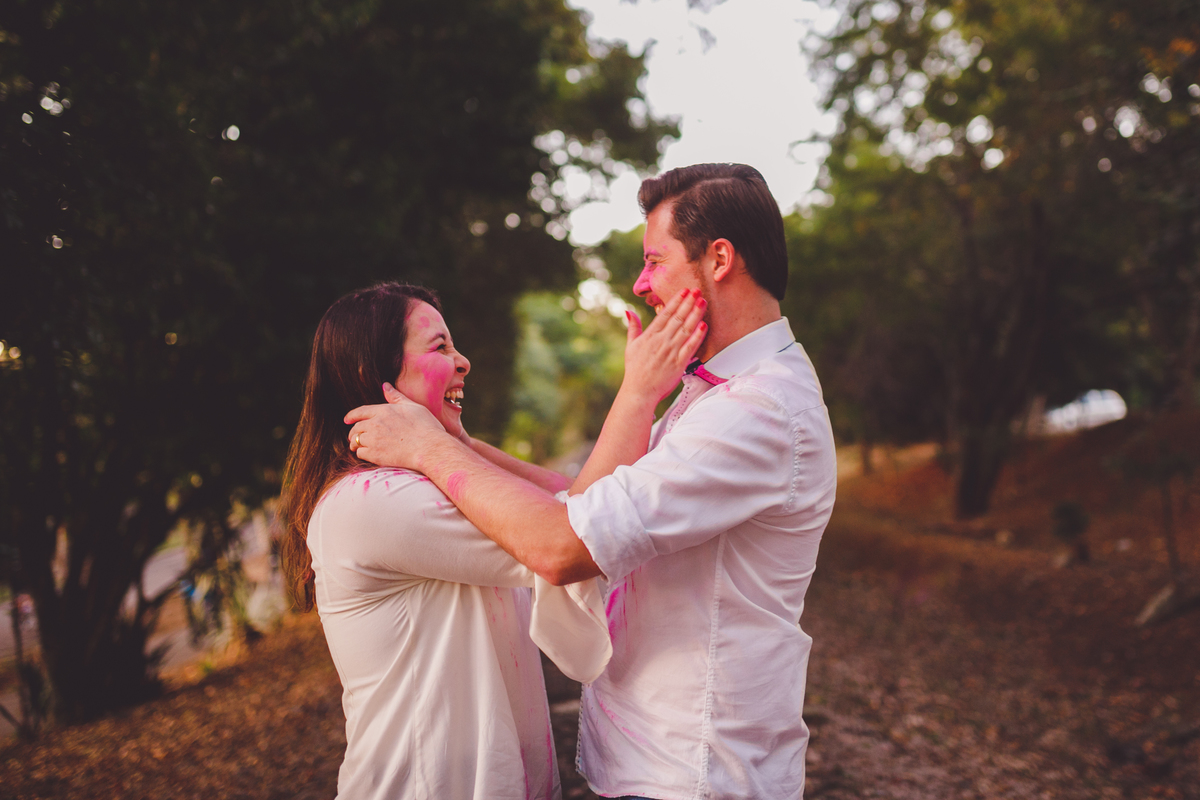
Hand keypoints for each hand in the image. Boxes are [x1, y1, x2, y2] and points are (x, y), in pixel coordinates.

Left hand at [345, 383, 448, 469]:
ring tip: (356, 447)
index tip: (346, 420)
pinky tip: (366, 454)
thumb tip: (385, 385)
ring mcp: (374, 440)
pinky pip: (360, 453)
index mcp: (384, 411)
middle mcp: (375, 424)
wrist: (430, 449)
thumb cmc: (426, 427)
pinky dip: (361, 453)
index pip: (360, 412)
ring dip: (355, 444)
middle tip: (353, 437)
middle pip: (356, 428)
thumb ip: (396, 397)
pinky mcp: (375, 455)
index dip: (351, 416)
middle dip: (353, 432)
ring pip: (356, 441)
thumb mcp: (412, 407)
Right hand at [621, 288, 706, 404]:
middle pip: (678, 318)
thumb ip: (633, 327)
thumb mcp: (630, 346)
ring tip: (703, 302)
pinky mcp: (679, 363)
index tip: (684, 291)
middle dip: (689, 303)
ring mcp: (671, 352)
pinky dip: (698, 336)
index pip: (665, 314)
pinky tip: (704, 325)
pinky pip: (690, 347)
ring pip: (686, 329)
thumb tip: (628, 311)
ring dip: (695, 314)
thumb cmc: (635, 370)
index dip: (676, 301)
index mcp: (650, 336)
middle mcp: (661, 341)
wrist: (639, 391)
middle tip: (698, 290)